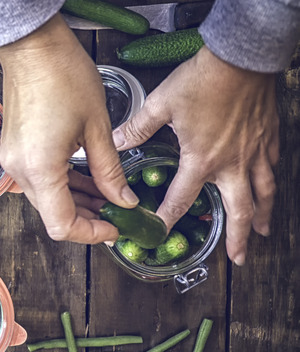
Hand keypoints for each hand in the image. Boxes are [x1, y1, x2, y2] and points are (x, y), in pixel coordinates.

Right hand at [0, 14, 138, 243]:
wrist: (32, 47)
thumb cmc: (63, 75)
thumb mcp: (97, 127)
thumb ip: (110, 171)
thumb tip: (124, 200)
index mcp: (41, 169)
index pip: (62, 225)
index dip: (91, 234)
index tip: (115, 228)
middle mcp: (20, 171)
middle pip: (53, 215)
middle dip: (87, 219)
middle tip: (119, 212)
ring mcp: (13, 162)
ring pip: (46, 200)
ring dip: (76, 202)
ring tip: (108, 194)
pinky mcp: (14, 151)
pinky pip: (39, 181)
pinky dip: (62, 186)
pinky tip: (86, 178)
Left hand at [112, 47, 278, 264]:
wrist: (242, 58)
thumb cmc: (202, 80)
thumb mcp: (161, 104)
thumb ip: (137, 128)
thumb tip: (115, 141)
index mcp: (201, 160)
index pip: (181, 200)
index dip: (168, 218)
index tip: (160, 233)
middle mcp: (231, 163)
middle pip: (239, 210)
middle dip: (239, 237)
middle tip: (238, 258)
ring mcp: (254, 152)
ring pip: (263, 194)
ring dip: (262, 217)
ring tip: (263, 234)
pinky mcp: (268, 138)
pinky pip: (272, 168)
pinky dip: (271, 183)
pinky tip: (269, 189)